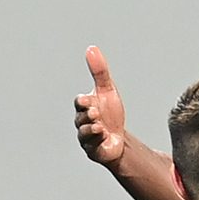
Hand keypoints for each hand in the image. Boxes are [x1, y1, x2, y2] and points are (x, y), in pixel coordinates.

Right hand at [73, 45, 126, 166]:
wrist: (119, 139)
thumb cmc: (111, 115)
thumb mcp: (108, 91)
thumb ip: (99, 72)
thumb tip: (91, 48)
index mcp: (85, 108)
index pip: (79, 102)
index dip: (83, 102)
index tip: (89, 101)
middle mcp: (82, 123)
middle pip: (80, 118)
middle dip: (87, 115)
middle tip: (96, 113)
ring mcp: (86, 138)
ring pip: (84, 133)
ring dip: (92, 128)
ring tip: (100, 126)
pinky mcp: (93, 151)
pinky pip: (92, 146)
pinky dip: (98, 140)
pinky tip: (105, 135)